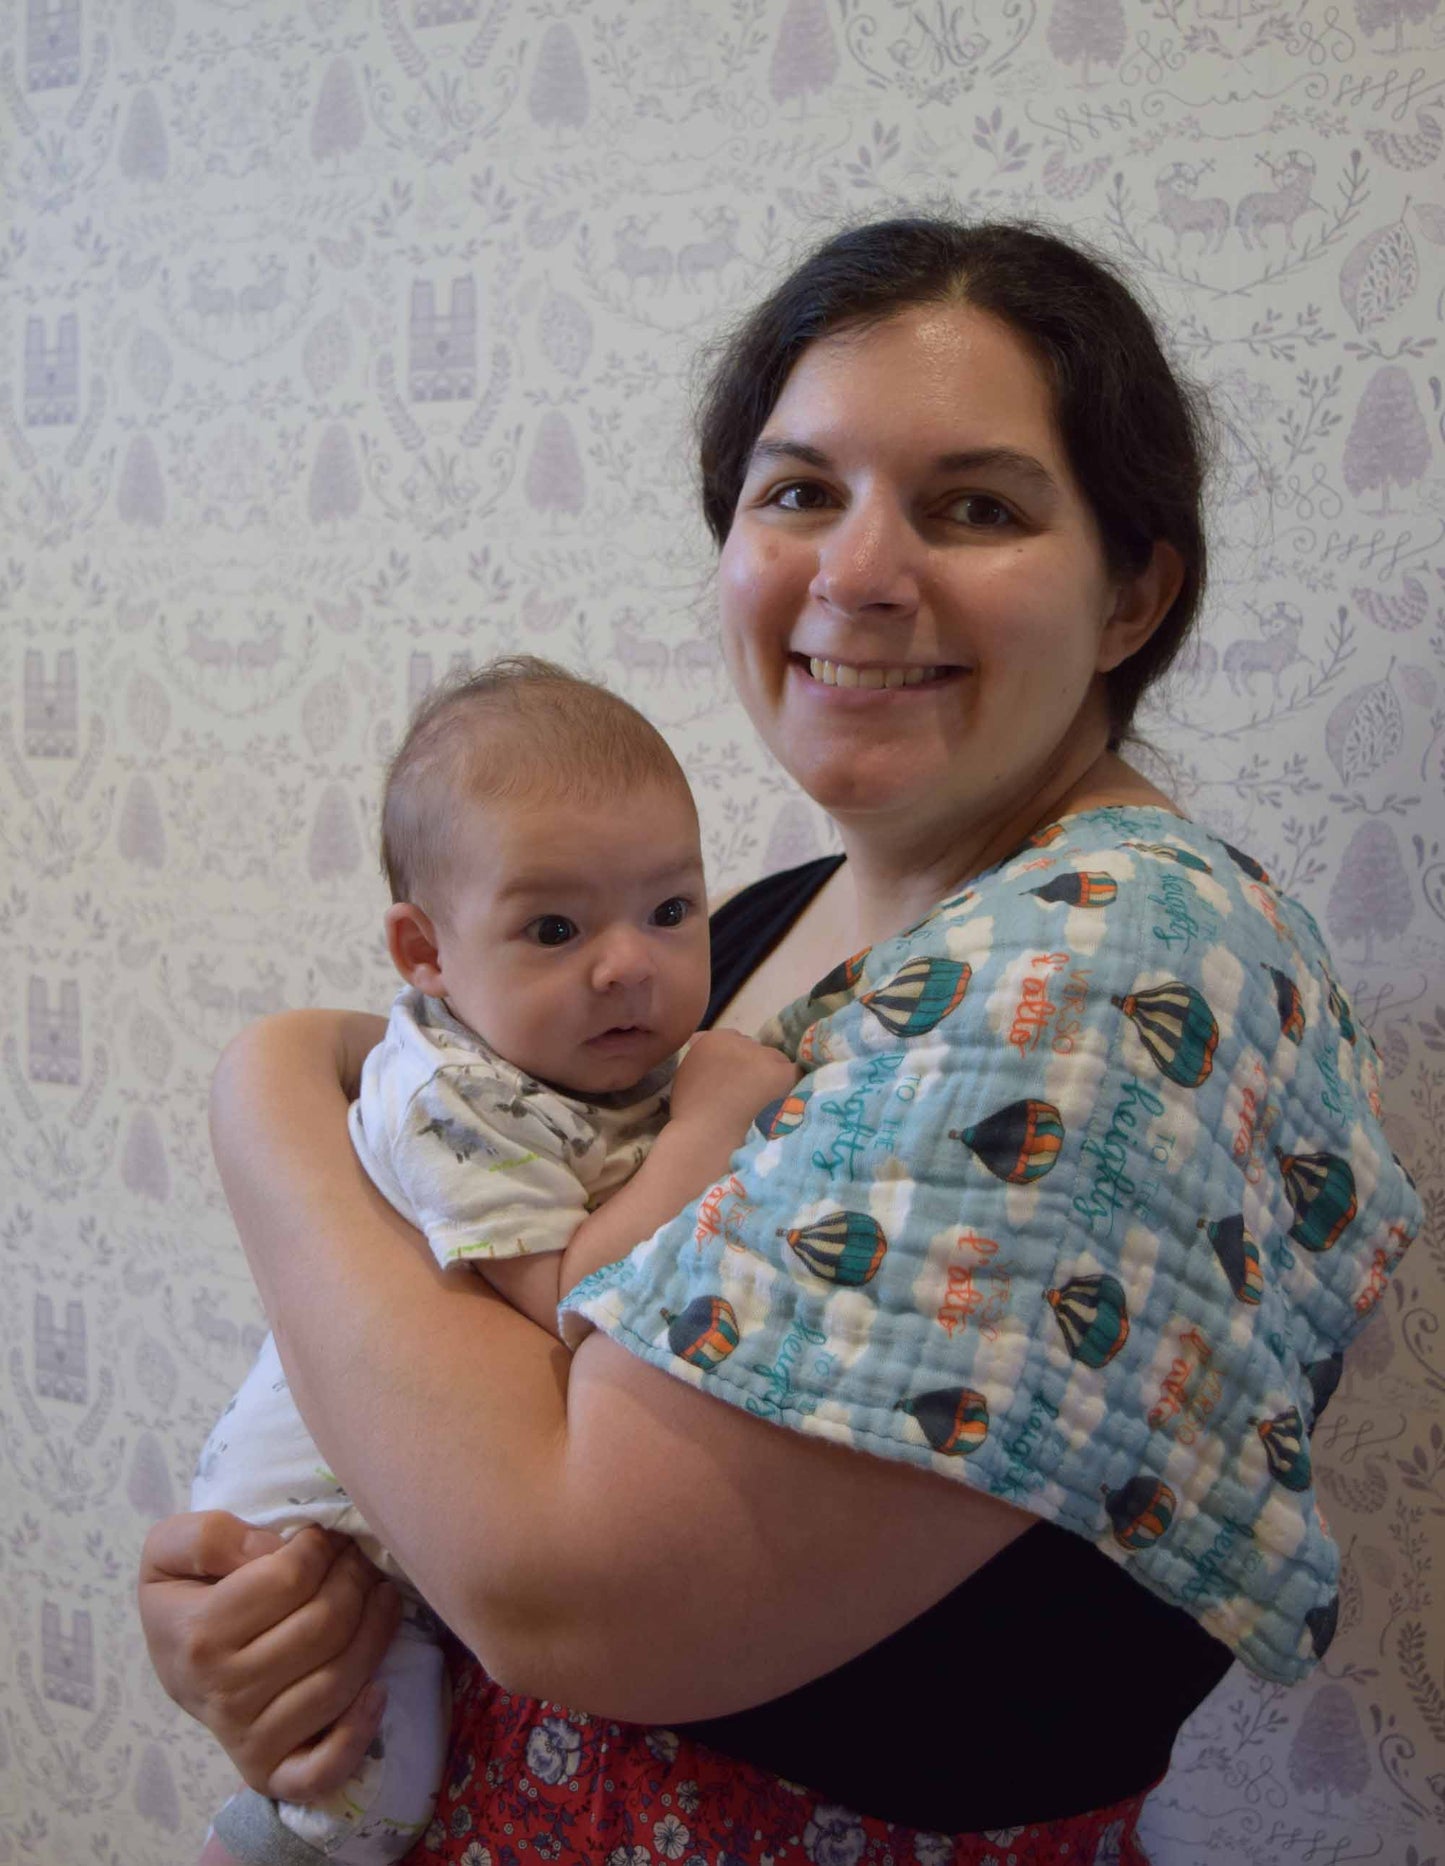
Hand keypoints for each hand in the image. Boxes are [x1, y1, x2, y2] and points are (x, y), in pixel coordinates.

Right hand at [138, 1512, 402, 1800]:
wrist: (174, 1660)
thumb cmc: (187, 1596)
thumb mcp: (170, 1549)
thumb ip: (208, 1537)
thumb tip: (271, 1550)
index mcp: (201, 1635)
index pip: (290, 1579)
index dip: (322, 1546)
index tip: (328, 1535)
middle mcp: (225, 1693)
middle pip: (323, 1627)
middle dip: (355, 1578)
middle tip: (360, 1558)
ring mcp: (249, 1739)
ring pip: (337, 1681)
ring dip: (376, 1630)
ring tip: (381, 1593)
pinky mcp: (271, 1772)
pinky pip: (321, 1769)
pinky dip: (357, 1734)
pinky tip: (379, 1690)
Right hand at [670, 1030, 801, 1147]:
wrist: (705, 1142)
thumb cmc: (691, 1118)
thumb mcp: (687, 1078)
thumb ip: (705, 1060)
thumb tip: (719, 1054)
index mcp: (712, 1041)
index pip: (734, 1041)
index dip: (737, 1064)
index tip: (735, 1084)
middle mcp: (740, 1042)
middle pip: (757, 1050)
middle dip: (756, 1070)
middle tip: (751, 1098)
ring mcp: (764, 1056)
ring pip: (777, 1062)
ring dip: (773, 1079)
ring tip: (764, 1106)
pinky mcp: (783, 1073)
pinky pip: (795, 1074)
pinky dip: (790, 1088)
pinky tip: (777, 1107)